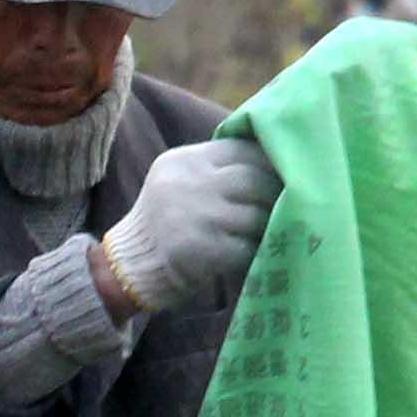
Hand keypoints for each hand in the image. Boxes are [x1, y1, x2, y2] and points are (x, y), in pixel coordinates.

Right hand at [97, 136, 280, 318]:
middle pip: (253, 179)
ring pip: (255, 214)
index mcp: (183, 162)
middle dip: (275, 195)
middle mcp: (188, 183)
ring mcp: (195, 216)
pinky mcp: (201, 249)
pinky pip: (247, 246)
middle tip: (288, 206)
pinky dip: (257, 251)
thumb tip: (275, 162)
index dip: (268, 162)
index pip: (240, 149)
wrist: (128, 267)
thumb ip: (215, 170)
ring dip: (270, 225)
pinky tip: (258, 254)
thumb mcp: (179, 183)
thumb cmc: (164, 225)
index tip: (284, 174)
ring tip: (274, 230)